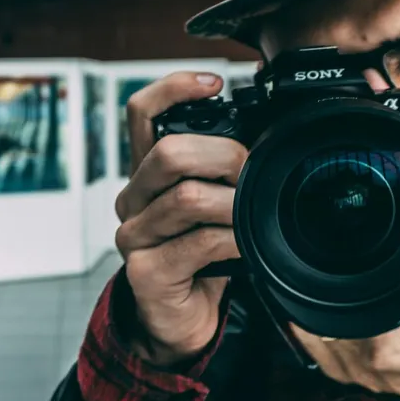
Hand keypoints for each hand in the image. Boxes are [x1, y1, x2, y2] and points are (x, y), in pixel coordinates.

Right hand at [115, 71, 246, 365]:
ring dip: (232, 204)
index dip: (174, 88)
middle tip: (249, 173)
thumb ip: (222, 171)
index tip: (215, 81)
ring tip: (249, 215)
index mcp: (146, 173)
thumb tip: (267, 134)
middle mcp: (132, 199)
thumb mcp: (211, 205)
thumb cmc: (203, 257)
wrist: (182, 319)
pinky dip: (231, 240)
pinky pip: (197, 244)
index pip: (141, 113)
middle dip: (222, 156)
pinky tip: (243, 246)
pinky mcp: (146, 272)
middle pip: (168, 153)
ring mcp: (133, 236)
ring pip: (186, 199)